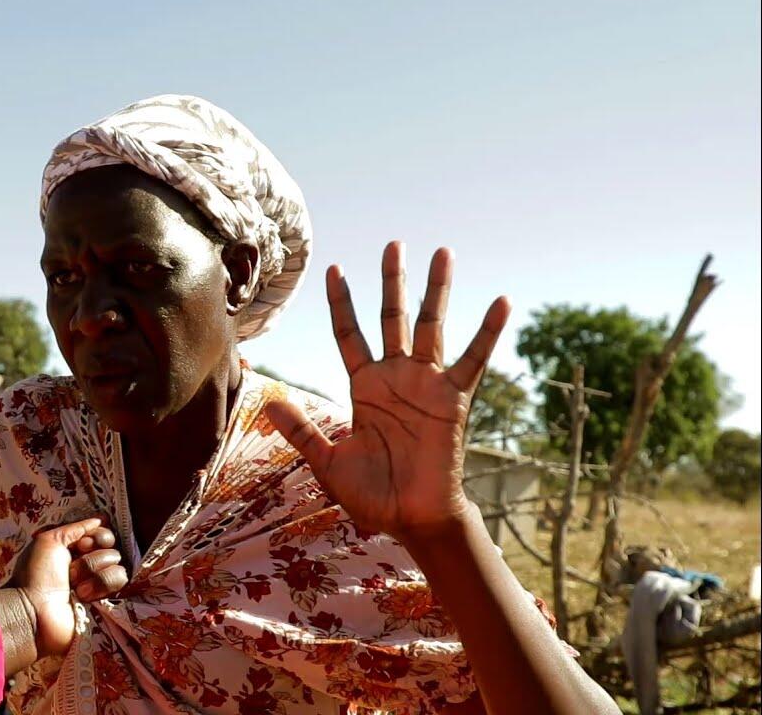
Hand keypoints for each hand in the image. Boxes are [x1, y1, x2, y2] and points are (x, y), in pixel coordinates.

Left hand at [16, 517, 127, 657]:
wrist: (34, 611)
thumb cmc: (36, 575)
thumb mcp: (49, 540)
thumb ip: (76, 528)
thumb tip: (102, 518)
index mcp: (75, 550)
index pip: (103, 534)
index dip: (96, 537)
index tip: (80, 546)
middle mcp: (90, 565)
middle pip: (112, 548)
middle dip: (90, 558)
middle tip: (71, 570)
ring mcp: (99, 584)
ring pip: (117, 564)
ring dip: (93, 573)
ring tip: (76, 587)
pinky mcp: (108, 601)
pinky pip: (120, 580)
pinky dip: (100, 585)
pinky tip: (83, 596)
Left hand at [266, 242, 508, 541]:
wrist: (411, 520)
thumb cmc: (372, 495)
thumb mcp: (328, 461)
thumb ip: (302, 431)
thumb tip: (266, 402)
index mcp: (364, 388)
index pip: (349, 334)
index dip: (341, 304)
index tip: (334, 270)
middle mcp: (395, 378)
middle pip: (391, 318)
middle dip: (392, 282)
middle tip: (393, 244)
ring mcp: (426, 384)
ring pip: (430, 327)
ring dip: (436, 290)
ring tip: (442, 252)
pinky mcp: (454, 399)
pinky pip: (473, 360)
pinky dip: (487, 332)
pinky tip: (499, 301)